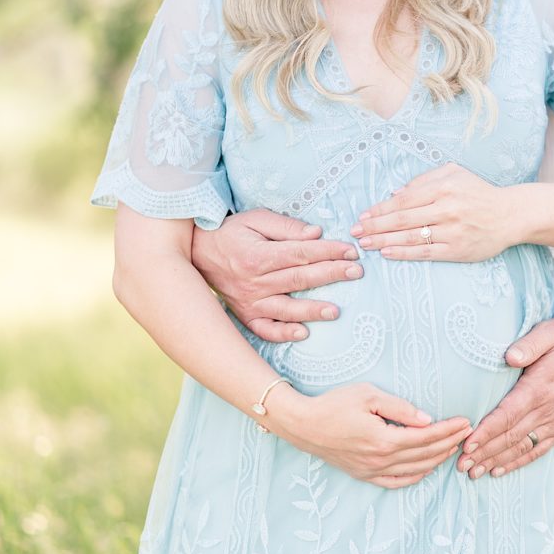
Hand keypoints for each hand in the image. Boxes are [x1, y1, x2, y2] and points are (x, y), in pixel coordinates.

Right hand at [191, 208, 363, 341]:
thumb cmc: (231, 233)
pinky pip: (265, 329)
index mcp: (259, 255)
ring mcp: (250, 301)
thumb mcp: (255, 219)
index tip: (350, 251)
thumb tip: (315, 234)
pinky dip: (283, 333)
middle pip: (300, 279)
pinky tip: (303, 333)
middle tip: (356, 273)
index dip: (328, 251)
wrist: (197, 253)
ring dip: (312, 310)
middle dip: (331, 275)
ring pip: (286, 308)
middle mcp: (255, 281)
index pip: (301, 254)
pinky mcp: (246, 315)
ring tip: (336, 311)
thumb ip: (286, 227)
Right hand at [270, 382, 472, 488]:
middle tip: (467, 433)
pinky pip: (396, 482)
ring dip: (437, 460)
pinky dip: (416, 476)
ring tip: (452, 448)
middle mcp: (381, 460)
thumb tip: (427, 420)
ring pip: (414, 470)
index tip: (465, 422)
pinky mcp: (364, 475)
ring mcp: (372, 471)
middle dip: (449, 443)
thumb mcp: (368, 395)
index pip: (426, 437)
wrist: (303, 424)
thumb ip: (400, 408)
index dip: (449, 430)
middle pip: (425, 455)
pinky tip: (426, 469)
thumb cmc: (334, 404)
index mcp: (384, 439)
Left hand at [350, 162, 519, 261]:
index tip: (363, 216)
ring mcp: (452, 231)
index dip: (380, 209)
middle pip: (402, 219)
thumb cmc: (478, 192)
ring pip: (411, 237)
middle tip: (355, 232)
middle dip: (375, 226)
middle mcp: (447, 209)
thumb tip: (395, 193)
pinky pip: (425, 252)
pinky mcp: (457, 250)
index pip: (404, 199)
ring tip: (365, 244)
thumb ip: (424, 180)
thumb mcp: (454, 174)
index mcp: (444, 187)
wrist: (510, 215)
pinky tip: (387, 253)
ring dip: (384, 241)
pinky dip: (404, 253)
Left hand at [456, 319, 553, 478]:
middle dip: (483, 453)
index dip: (486, 432)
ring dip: (496, 461)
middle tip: (460, 465)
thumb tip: (510, 356)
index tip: (467, 445)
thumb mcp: (547, 333)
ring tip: (473, 473)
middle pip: (510, 437)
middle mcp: (547, 410)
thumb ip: (528, 345)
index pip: (507, 415)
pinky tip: (498, 470)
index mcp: (539, 388)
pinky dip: (517, 462)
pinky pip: (537, 450)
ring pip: (521, 447)